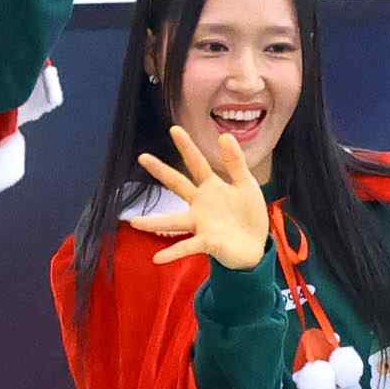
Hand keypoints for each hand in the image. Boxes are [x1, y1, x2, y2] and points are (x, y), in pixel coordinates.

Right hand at [136, 125, 270, 276]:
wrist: (255, 246)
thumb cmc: (248, 215)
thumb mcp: (246, 184)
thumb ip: (235, 162)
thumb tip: (224, 135)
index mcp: (211, 188)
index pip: (197, 164)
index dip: (186, 147)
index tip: (174, 129)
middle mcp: (200, 205)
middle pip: (178, 185)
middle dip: (161, 171)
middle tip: (142, 157)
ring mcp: (201, 224)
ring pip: (174, 221)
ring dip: (155, 222)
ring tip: (134, 222)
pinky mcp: (206, 243)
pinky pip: (187, 247)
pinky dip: (172, 253)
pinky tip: (157, 259)